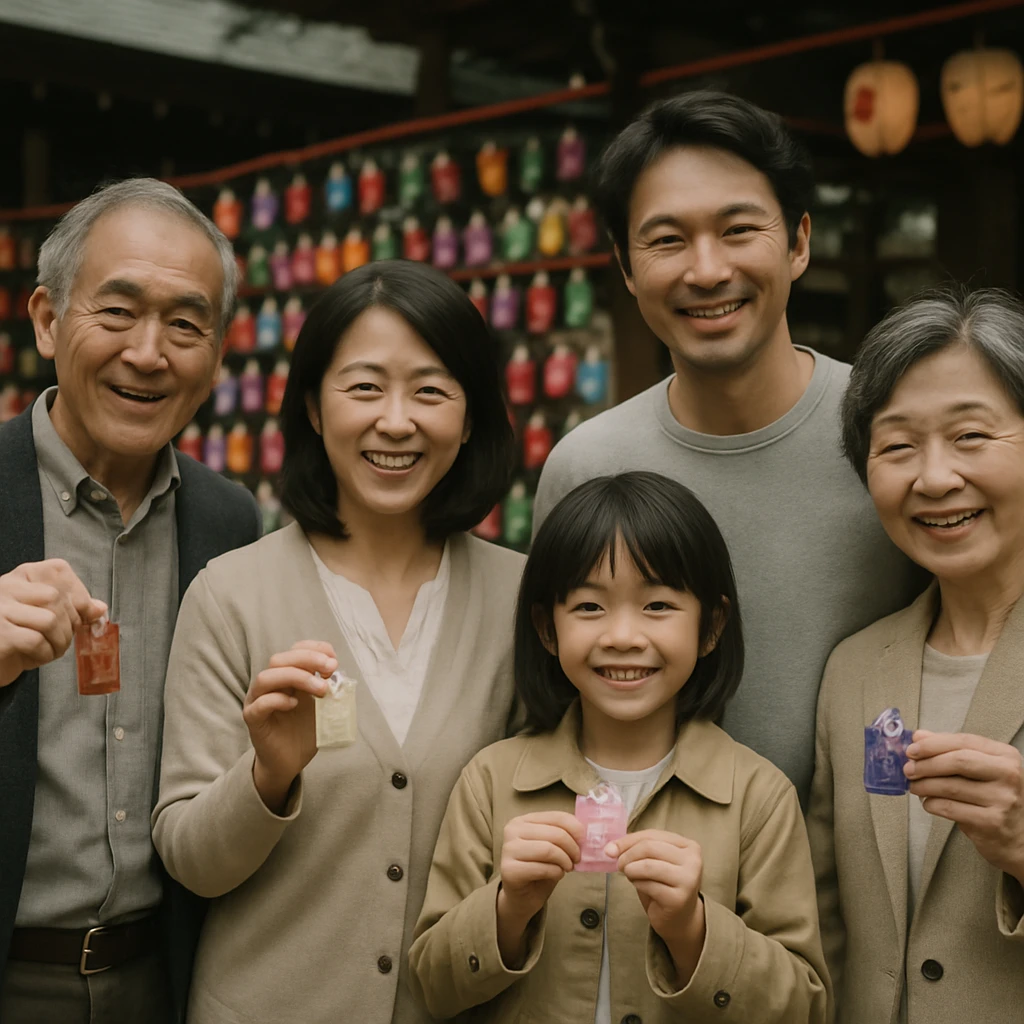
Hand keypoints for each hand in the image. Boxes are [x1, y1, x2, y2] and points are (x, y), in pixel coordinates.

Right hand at [0, 559, 106, 686]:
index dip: (78, 594)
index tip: (82, 614)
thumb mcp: (43, 617)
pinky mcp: (0, 634)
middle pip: (57, 598)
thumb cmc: (13, 638)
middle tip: (65, 639)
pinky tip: (38, 656)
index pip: (58, 570)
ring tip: (52, 649)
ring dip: (60, 641)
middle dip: (70, 624)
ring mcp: (0, 610)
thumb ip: (71, 609)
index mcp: (21, 578)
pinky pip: (35, 640)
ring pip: (49, 619)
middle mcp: (7, 588)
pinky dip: (45, 653)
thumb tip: (99, 608)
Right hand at [243, 641, 336, 813]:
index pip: (294, 650)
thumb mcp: (322, 705)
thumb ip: (327, 687)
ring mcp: (257, 700)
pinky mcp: (253, 720)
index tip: (333, 661)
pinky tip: (294, 704)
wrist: (290, 762)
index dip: (314, 649)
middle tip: (330, 669)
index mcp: (286, 676)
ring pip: (267, 677)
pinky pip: (259, 704)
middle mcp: (270, 684)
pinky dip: (277, 700)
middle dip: (308, 659)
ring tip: (321, 690)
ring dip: (297, 677)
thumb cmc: (305, 731)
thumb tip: (338, 673)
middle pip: (279, 659)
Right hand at [496, 811, 582, 966]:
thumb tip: (584, 831)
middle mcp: (512, 831)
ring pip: (548, 849)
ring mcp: (508, 850)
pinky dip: (556, 872)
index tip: (584, 840)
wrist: (521, 898)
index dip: (575, 828)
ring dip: (565, 861)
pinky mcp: (509, 870)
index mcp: (523, 821)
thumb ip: (562, 835)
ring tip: (567, 868)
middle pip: (554, 833)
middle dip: (572, 848)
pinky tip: (556, 875)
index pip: (556, 816)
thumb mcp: (551, 847)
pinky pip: (542, 868)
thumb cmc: (538, 870)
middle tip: (577, 859)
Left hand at [610, 829, 706, 984]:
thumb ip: (635, 849)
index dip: (627, 840)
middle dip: (627, 855)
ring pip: (648, 865)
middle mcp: (693, 860)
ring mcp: (688, 880)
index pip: (652, 835)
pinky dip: (636, 883)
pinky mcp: (679, 898)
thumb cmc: (664, 885)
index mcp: (689, 846)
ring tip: (629, 875)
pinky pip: (648, 884)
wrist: (681, 920)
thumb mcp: (653, 861)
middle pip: (649, 847)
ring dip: (630, 870)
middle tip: (619, 865)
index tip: (610, 849)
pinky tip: (639, 886)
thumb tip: (610, 848)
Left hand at [906, 730, 1023, 882]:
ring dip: (924, 785)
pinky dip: (932, 804)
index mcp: (1006, 755)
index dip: (933, 744)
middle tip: (908, 769)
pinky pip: (950, 808)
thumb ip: (950, 750)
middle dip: (926, 764)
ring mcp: (1003, 799)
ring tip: (914, 786)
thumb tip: (918, 736)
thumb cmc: (994, 798)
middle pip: (958, 761)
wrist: (1019, 838)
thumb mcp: (980, 769)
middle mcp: (1009, 775)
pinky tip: (928, 803)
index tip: (911, 749)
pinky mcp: (992, 822)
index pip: (964, 741)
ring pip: (950, 786)